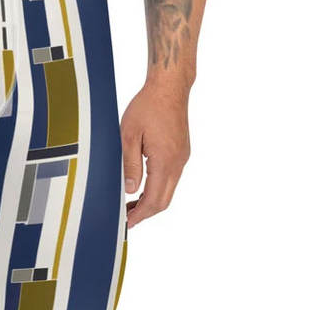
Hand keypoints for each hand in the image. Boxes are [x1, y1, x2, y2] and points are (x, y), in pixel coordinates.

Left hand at [120, 81, 190, 228]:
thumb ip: (129, 165)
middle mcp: (178, 162)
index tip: (127, 223)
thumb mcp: (128, 136)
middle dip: (145, 213)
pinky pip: (171, 179)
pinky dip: (157, 189)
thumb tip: (130, 190)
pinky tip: (143, 187)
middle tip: (127, 219)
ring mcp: (182, 158)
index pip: (154, 200)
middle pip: (163, 201)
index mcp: (165, 161)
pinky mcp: (181, 152)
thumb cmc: (148, 106)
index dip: (139, 215)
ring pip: (168, 191)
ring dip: (151, 201)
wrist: (169, 87)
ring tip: (131, 206)